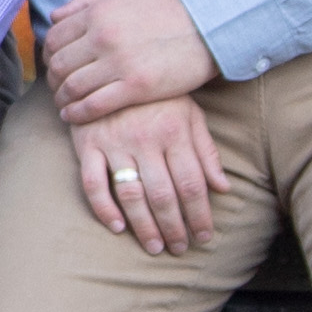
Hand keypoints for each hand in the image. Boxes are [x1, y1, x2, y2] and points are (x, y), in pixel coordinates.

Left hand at [43, 0, 219, 123]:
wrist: (207, 27)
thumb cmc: (168, 9)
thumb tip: (57, 16)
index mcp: (98, 12)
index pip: (55, 38)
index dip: (48, 54)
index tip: (53, 64)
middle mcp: (103, 37)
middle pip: (59, 64)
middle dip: (52, 79)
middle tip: (56, 87)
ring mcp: (118, 63)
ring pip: (72, 87)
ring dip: (62, 98)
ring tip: (64, 103)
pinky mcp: (135, 87)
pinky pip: (94, 105)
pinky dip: (77, 113)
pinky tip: (72, 116)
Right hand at [69, 93, 225, 257]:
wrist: (111, 63)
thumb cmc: (157, 95)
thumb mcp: (189, 113)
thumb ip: (206, 150)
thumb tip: (223, 187)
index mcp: (174, 131)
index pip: (192, 183)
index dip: (200, 214)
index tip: (204, 236)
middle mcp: (145, 139)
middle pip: (164, 195)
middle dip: (175, 227)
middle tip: (180, 248)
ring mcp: (114, 143)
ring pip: (131, 194)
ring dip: (144, 226)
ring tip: (155, 247)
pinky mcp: (87, 145)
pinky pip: (93, 183)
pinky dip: (104, 208)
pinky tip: (117, 227)